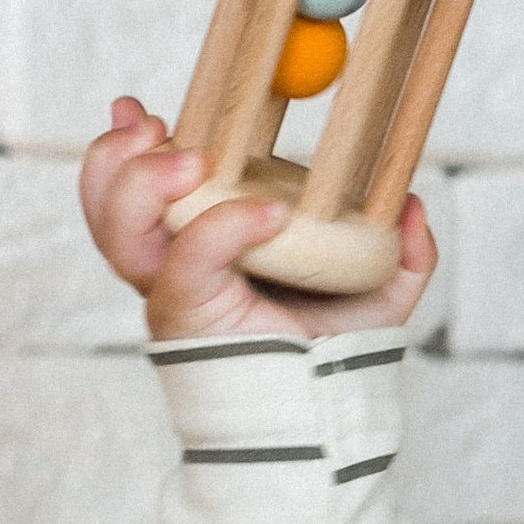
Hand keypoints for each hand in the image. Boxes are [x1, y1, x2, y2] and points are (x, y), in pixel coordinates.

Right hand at [79, 94, 437, 345]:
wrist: (328, 414)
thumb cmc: (335, 356)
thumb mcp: (379, 293)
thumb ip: (398, 247)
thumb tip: (413, 204)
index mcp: (200, 244)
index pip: (141, 189)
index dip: (130, 147)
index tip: (142, 108)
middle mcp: (174, 266)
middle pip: (109, 206)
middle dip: (115, 157)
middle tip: (151, 123)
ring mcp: (175, 292)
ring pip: (122, 235)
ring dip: (142, 185)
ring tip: (189, 158)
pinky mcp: (188, 317)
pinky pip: (189, 264)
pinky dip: (223, 229)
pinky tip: (267, 214)